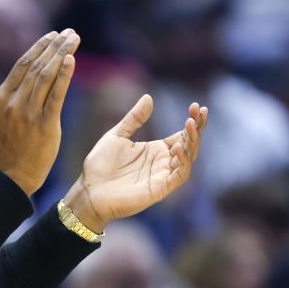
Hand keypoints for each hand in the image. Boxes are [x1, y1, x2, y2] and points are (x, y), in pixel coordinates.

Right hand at [0, 29, 79, 195]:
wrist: (13, 174)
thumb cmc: (12, 146)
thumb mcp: (5, 116)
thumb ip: (17, 96)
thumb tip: (35, 73)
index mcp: (2, 97)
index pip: (22, 64)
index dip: (39, 47)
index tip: (53, 34)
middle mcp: (13, 102)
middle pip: (36, 66)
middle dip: (54, 46)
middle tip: (69, 32)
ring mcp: (27, 113)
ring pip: (46, 75)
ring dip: (61, 54)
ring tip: (74, 39)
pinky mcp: (43, 124)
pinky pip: (56, 95)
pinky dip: (63, 75)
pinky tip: (71, 60)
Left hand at [63, 94, 207, 232]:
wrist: (90, 190)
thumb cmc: (100, 165)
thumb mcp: (117, 135)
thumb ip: (134, 119)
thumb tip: (148, 97)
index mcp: (156, 149)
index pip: (182, 134)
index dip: (192, 121)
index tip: (195, 106)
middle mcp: (163, 162)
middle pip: (189, 144)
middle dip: (196, 128)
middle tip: (198, 111)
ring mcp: (163, 175)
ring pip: (188, 158)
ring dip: (192, 142)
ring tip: (189, 125)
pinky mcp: (160, 188)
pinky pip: (179, 175)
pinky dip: (184, 162)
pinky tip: (180, 148)